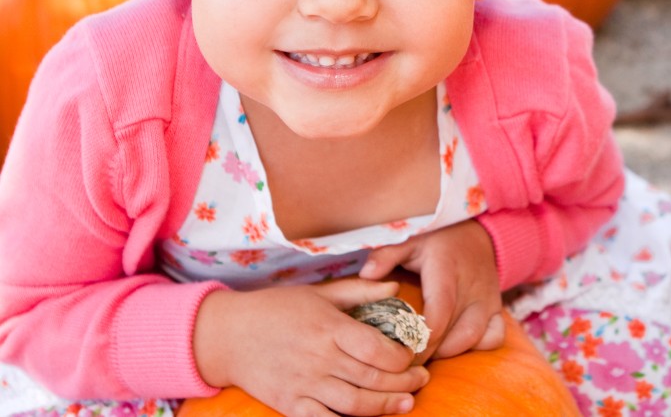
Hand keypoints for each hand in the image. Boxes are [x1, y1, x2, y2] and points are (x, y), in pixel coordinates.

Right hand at [193, 279, 429, 416]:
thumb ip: (359, 291)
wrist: (226, 335)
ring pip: (356, 405)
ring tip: (406, 403)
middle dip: (405, 383)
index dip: (403, 358)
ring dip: (386, 407)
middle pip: (373, 379)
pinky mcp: (290, 405)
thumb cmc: (276, 309)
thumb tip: (395, 288)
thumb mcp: (318, 292)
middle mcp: (320, 359)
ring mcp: (305, 385)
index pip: (378, 349)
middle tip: (422, 380)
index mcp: (330, 328)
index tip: (414, 355)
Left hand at [358, 219, 503, 361]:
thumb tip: (366, 275)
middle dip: (430, 352)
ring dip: (450, 352)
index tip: (401, 350)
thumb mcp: (410, 239)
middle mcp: (471, 286)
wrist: (475, 234)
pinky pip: (494, 337)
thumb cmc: (436, 240)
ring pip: (475, 337)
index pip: (440, 311)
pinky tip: (454, 345)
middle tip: (405, 360)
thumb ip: (386, 255)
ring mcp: (487, 299)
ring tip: (426, 354)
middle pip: (455, 332)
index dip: (422, 336)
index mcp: (446, 270)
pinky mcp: (497, 308)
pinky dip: (477, 348)